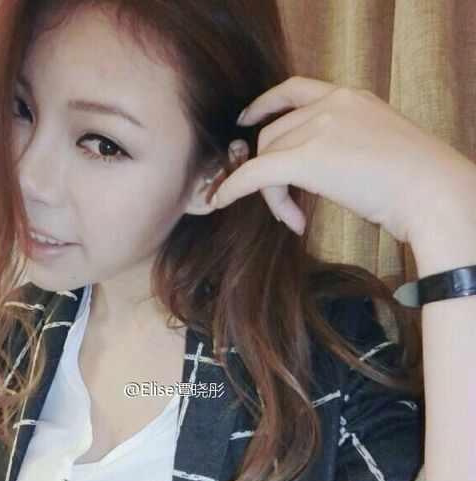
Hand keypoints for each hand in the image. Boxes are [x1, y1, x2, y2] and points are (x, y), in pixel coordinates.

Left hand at [213, 76, 473, 242]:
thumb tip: (326, 171)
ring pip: (267, 158)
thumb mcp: (379, 147)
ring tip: (295, 220)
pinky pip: (255, 172)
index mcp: (350, 97)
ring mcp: (318, 127)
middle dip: (272, 172)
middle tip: (289, 210)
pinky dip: (234, 187)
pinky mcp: (306, 158)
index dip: (266, 103)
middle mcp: (331, 103)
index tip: (248, 118)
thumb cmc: (414, 182)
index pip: (295, 90)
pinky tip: (222, 201)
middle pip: (274, 135)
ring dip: (273, 194)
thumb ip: (347, 145)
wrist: (430, 191)